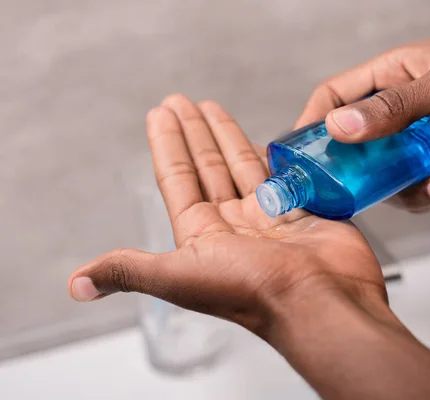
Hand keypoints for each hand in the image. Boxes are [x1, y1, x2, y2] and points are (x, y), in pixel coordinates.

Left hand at [67, 95, 387, 337]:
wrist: (318, 301)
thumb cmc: (250, 292)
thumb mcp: (179, 278)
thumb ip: (130, 270)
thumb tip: (78, 285)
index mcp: (202, 236)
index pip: (177, 180)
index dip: (166, 147)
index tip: (159, 114)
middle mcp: (233, 225)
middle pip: (207, 169)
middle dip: (192, 134)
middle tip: (180, 101)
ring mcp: (268, 217)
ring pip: (241, 168)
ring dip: (225, 136)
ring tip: (211, 106)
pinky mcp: (302, 210)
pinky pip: (281, 176)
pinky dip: (270, 155)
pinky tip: (260, 136)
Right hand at [296, 36, 429, 211]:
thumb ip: (394, 107)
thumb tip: (340, 126)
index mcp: (397, 75)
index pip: (339, 96)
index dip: (315, 121)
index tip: (298, 151)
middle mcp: (405, 112)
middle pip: (357, 144)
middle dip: (355, 167)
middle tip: (350, 186)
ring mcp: (423, 144)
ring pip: (386, 177)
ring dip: (406, 184)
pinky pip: (420, 193)